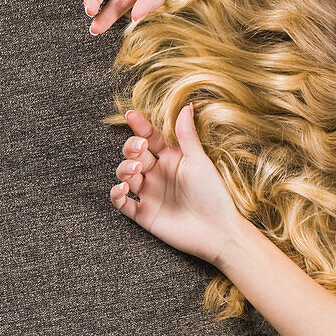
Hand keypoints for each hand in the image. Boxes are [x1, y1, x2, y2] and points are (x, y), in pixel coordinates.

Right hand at [110, 103, 249, 266]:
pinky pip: (122, 203)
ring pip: (125, 175)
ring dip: (124, 169)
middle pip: (134, 154)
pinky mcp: (144, 214)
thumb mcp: (199, 161)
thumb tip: (185, 105)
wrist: (218, 230)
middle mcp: (159, 174)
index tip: (131, 115)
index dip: (140, 126)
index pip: (151, 138)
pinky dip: (117, 195)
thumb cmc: (214, 194)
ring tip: (135, 171)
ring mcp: (150, 194)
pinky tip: (123, 189)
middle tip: (139, 149)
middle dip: (131, 148)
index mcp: (173, 159)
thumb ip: (187, 135)